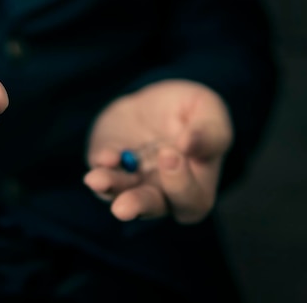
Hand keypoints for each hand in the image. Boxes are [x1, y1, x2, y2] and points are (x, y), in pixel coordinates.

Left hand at [83, 80, 231, 223]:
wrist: (153, 100)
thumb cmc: (189, 110)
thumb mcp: (207, 110)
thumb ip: (209, 131)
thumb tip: (188, 144)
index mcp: (195, 184)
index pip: (191, 200)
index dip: (180, 184)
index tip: (170, 153)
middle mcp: (160, 190)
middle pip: (151, 207)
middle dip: (137, 205)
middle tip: (123, 206)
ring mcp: (130, 180)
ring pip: (118, 194)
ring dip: (109, 187)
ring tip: (97, 180)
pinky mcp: (105, 165)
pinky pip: (100, 172)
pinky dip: (100, 166)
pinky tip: (105, 155)